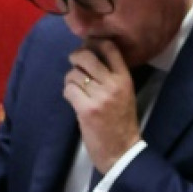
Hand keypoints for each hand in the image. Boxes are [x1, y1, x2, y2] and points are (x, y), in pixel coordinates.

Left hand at [62, 41, 142, 172]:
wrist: (121, 149)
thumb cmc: (120, 121)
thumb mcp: (124, 93)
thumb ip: (110, 75)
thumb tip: (88, 55)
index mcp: (125, 78)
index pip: (110, 49)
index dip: (94, 42)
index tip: (87, 43)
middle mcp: (113, 84)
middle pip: (86, 57)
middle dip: (75, 58)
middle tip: (75, 64)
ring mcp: (100, 96)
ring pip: (74, 74)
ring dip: (70, 80)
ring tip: (76, 90)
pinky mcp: (86, 109)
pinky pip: (69, 90)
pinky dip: (67, 93)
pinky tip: (74, 100)